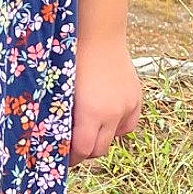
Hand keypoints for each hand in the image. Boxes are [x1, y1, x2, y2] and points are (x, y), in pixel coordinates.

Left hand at [68, 34, 142, 165]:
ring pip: (115, 137)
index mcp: (91, 112)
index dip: (72, 157)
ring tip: (89, 127)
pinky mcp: (136, 99)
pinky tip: (106, 117)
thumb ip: (63, 117)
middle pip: (100, 149)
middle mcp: (112, 113)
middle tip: (74, 146)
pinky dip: (117, 125)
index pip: (83, 151)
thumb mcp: (63, 92)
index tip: (64, 157)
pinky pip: (128, 124)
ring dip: (102, 137)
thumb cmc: (72, 59)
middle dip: (86, 150)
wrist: (99, 36)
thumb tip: (56, 138)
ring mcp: (127, 106)